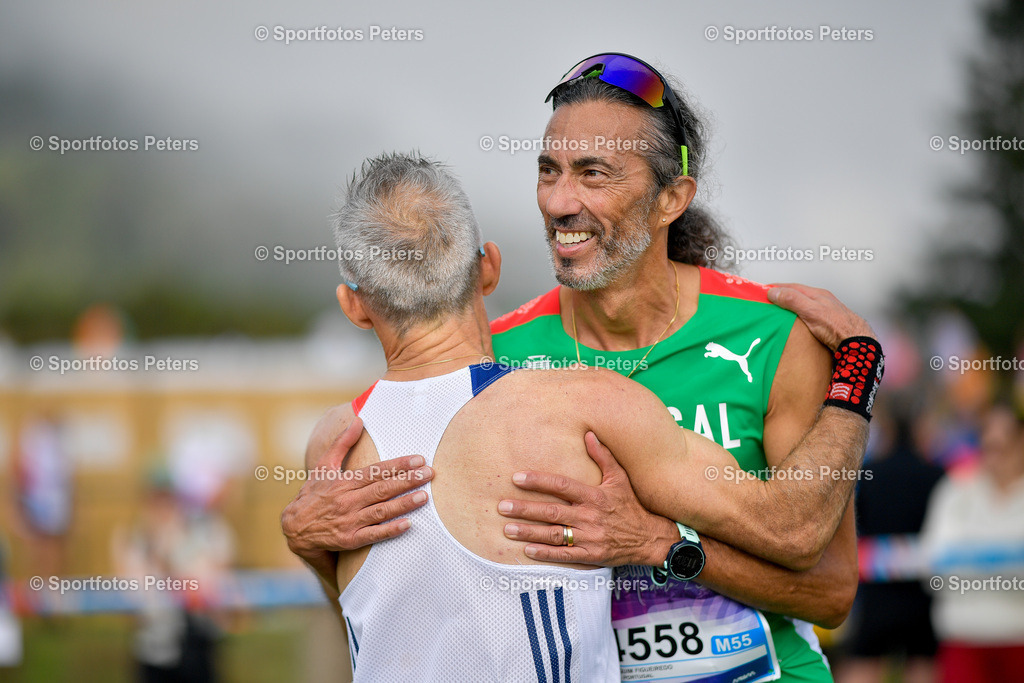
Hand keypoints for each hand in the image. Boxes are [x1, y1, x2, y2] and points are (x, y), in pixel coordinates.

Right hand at [280, 417, 432, 588]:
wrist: (294, 528)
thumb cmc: (314, 493)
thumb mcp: (324, 466)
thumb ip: (342, 443)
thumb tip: (358, 420)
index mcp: (344, 481)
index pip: (376, 471)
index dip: (398, 465)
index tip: (418, 459)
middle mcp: (348, 500)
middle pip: (382, 488)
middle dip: (408, 480)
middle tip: (430, 474)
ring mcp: (349, 520)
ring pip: (380, 511)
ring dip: (403, 504)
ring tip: (424, 497)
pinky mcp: (349, 539)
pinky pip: (373, 535)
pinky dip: (390, 530)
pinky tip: (407, 525)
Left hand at [498, 431, 677, 566]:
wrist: (650, 538)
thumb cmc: (631, 505)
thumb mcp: (620, 478)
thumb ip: (602, 455)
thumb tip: (589, 433)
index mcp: (594, 496)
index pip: (562, 485)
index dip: (539, 481)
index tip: (517, 477)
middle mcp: (590, 517)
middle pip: (553, 512)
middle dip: (525, 509)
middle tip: (502, 506)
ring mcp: (590, 538)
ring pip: (554, 534)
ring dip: (529, 532)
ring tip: (507, 529)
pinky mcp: (591, 555)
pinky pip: (564, 555)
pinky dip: (545, 554)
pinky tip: (526, 550)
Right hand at [768, 282, 873, 350]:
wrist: (857, 342)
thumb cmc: (836, 326)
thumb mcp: (810, 311)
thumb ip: (792, 300)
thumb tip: (773, 292)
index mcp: (817, 294)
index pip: (791, 287)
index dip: (776, 288)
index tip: (762, 290)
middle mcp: (822, 301)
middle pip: (797, 295)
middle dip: (782, 297)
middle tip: (767, 302)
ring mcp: (825, 312)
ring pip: (803, 306)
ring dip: (790, 308)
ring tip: (778, 313)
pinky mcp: (827, 324)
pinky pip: (808, 316)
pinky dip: (798, 317)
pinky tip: (795, 325)